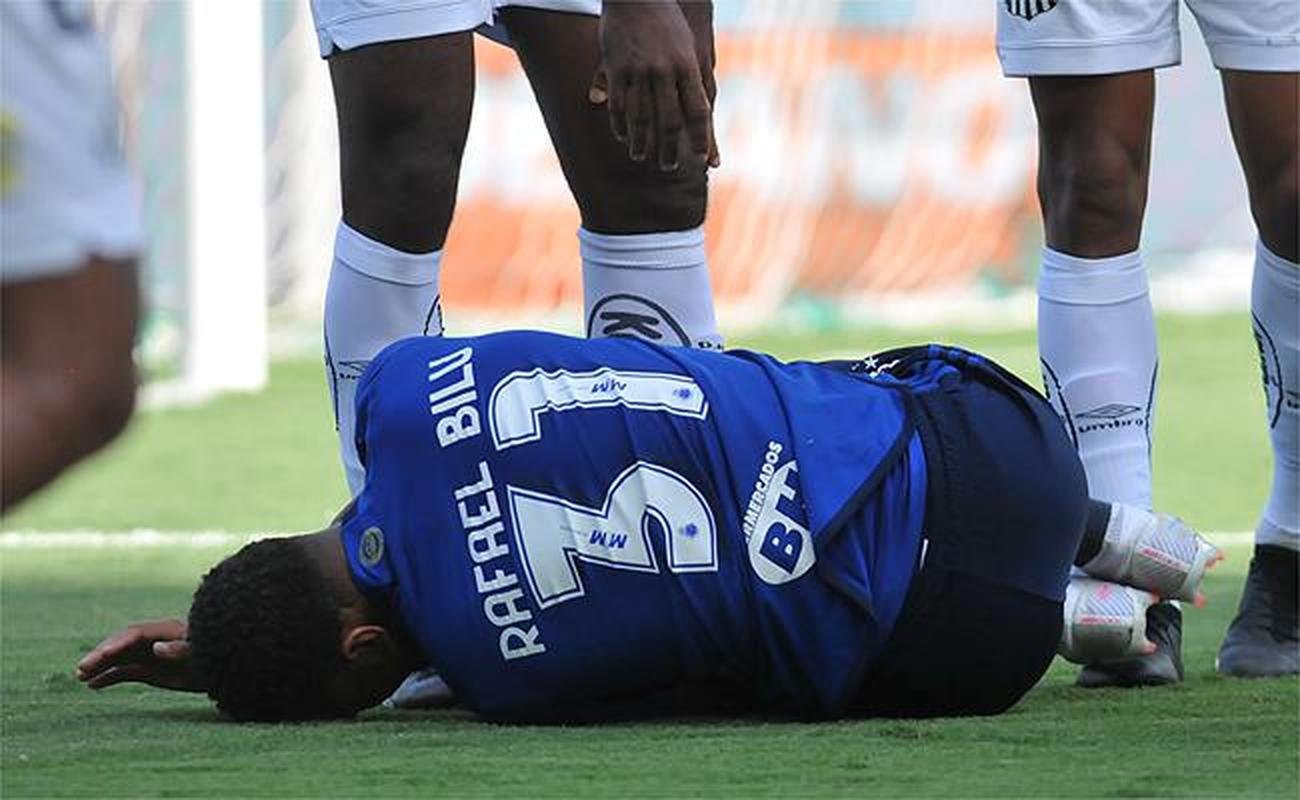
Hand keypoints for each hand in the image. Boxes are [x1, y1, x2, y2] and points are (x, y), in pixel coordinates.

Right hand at [75, 618, 204, 692]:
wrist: (227, 668)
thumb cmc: (216, 656)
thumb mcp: (201, 654)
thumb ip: (181, 650)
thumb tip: (156, 648)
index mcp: (167, 631)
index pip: (135, 634)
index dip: (117, 644)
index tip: (101, 656)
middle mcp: (154, 640)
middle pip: (123, 644)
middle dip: (102, 656)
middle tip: (81, 670)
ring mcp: (151, 654)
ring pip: (120, 658)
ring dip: (101, 666)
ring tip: (80, 677)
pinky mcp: (151, 669)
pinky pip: (126, 671)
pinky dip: (110, 676)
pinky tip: (93, 685)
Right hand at [589, 1, 713, 170]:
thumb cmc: (668, 22)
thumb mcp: (686, 47)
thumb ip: (693, 79)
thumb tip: (706, 109)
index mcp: (688, 64)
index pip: (698, 110)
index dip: (701, 137)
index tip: (702, 160)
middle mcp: (665, 70)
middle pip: (669, 120)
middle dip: (669, 148)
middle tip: (668, 167)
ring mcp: (639, 69)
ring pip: (641, 117)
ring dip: (641, 142)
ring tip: (641, 157)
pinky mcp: (616, 66)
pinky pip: (619, 103)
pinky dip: (620, 124)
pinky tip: (622, 137)